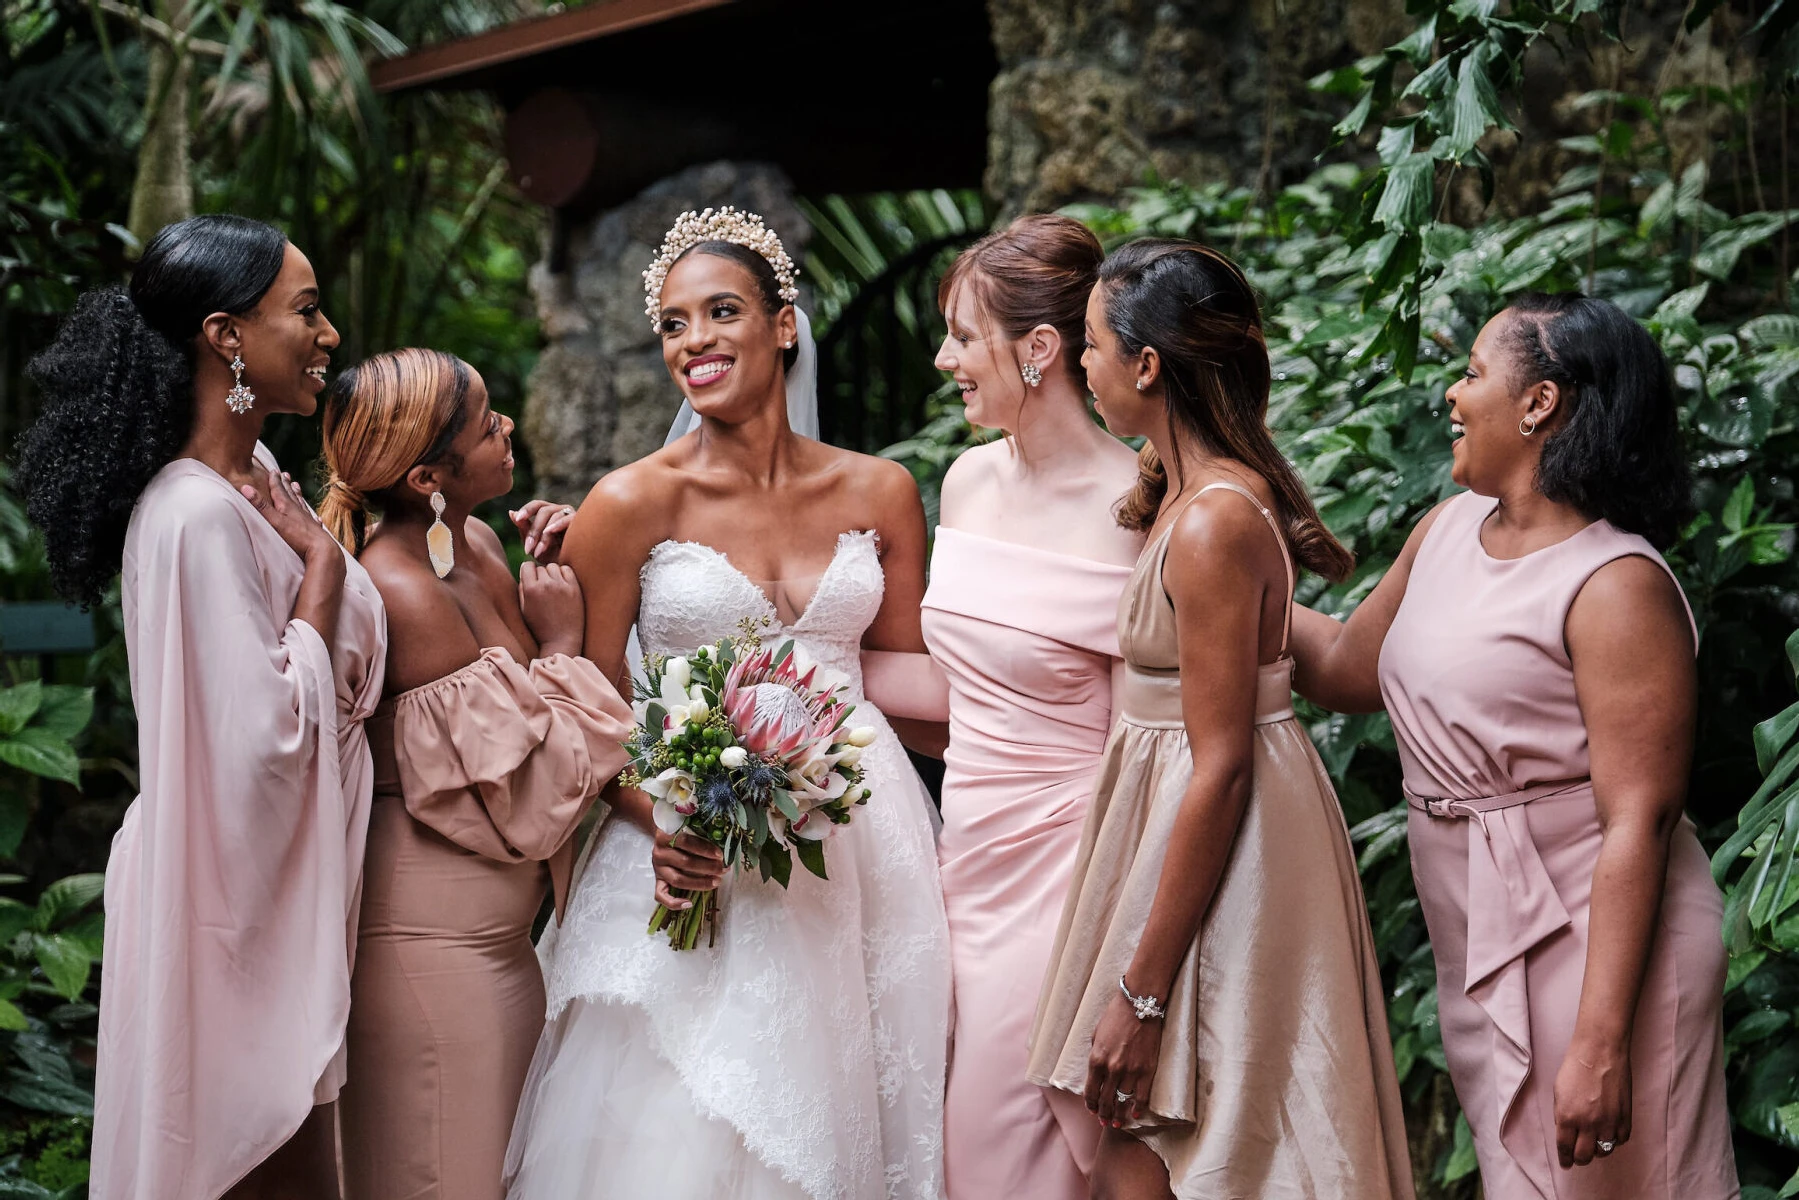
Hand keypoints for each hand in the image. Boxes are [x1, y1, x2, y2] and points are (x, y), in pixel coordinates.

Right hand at [241, 469, 340, 566]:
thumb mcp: (274, 521)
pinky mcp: (315, 532)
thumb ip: (261, 506)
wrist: (321, 550)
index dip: (275, 481)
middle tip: (285, 474)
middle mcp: (299, 511)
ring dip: (297, 495)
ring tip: (296, 487)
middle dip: (286, 485)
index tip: (273, 470)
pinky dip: (312, 517)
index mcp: (287, 507)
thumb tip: (245, 487)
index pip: (279, 490)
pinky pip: (313, 521)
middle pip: (291, 495)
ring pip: (301, 505)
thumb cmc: (296, 536)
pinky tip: (317, 518)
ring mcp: (308, 521)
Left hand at [510, 500, 578, 563]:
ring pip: (554, 515)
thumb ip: (524, 529)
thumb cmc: (552, 557)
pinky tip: (549, 533)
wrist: (569, 570)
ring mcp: (572, 515)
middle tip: (527, 549)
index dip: (527, 510)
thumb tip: (512, 512)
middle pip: (544, 510)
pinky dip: (557, 525)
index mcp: (549, 513)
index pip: (537, 505)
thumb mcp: (534, 544)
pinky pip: (567, 519)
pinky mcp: (581, 522)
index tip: (517, 519)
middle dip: (534, 530)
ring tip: (538, 553)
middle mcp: (561, 511)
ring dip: (543, 535)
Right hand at [518, 561, 583, 657]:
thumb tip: (525, 572)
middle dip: (539, 576)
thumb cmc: (540, 627)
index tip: (531, 579)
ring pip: (553, 567)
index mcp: (530, 590)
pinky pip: (567, 569)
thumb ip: (521, 589)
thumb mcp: (524, 610)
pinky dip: (563, 574)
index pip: (527, 565)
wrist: (562, 640)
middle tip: (542, 589)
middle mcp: (546, 585)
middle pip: (540, 567)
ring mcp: (561, 585)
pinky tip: (562, 584)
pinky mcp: (574, 588)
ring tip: (552, 587)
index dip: (528, 572)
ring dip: (551, 574)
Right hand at [652, 829, 725, 909]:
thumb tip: (723, 850)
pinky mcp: (658, 881)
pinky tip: (689, 903)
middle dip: (708, 867)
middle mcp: (660, 853)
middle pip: (685, 862)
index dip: (705, 849)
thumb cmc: (680, 834)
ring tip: (716, 881)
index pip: (686, 841)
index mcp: (665, 836)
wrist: (662, 838)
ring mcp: (658, 868)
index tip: (720, 854)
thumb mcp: (687, 829)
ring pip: (678, 880)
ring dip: (700, 883)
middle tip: (723, 869)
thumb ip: (700, 836)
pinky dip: (674, 903)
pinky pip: (661, 896)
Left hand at [1084, 987, 1163, 1128]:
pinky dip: (1138, 1108)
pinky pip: (1142, 1096)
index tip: (1092, 1111)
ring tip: (1117, 1124)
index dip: (1091, 1104)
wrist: (1139, 1004)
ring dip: (1119, 1116)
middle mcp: (1111, 1069)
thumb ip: (1095, 1055)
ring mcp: (1130, 1071)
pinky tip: (1135, 1114)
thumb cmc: (1116, 1015)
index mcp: (1096, 1059)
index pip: (1091, 1091)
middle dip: (1104, 1114)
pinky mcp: (1147, 1070)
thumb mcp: (1096, 1034)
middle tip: (1104, 1122)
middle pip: (1106, 1100)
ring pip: (1122, 1102)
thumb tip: (1097, 1071)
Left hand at [1554, 1043, 1631, 1167]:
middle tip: (1578, 1157)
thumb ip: (1562, 1116)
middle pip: (1584, 1156)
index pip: (1564, 1148)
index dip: (1564, 1159)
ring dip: (1597, 1151)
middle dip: (1579, 1159)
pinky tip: (1609, 1134)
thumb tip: (1566, 1133)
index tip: (1565, 1164)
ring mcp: (1608, 1122)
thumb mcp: (1558, 1092)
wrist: (1600, 1052)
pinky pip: (1620, 1140)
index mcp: (1567, 1116)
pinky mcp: (1625, 1118)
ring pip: (1603, 1151)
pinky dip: (1614, 1141)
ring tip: (1593, 1145)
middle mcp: (1587, 1123)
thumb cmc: (1576, 1067)